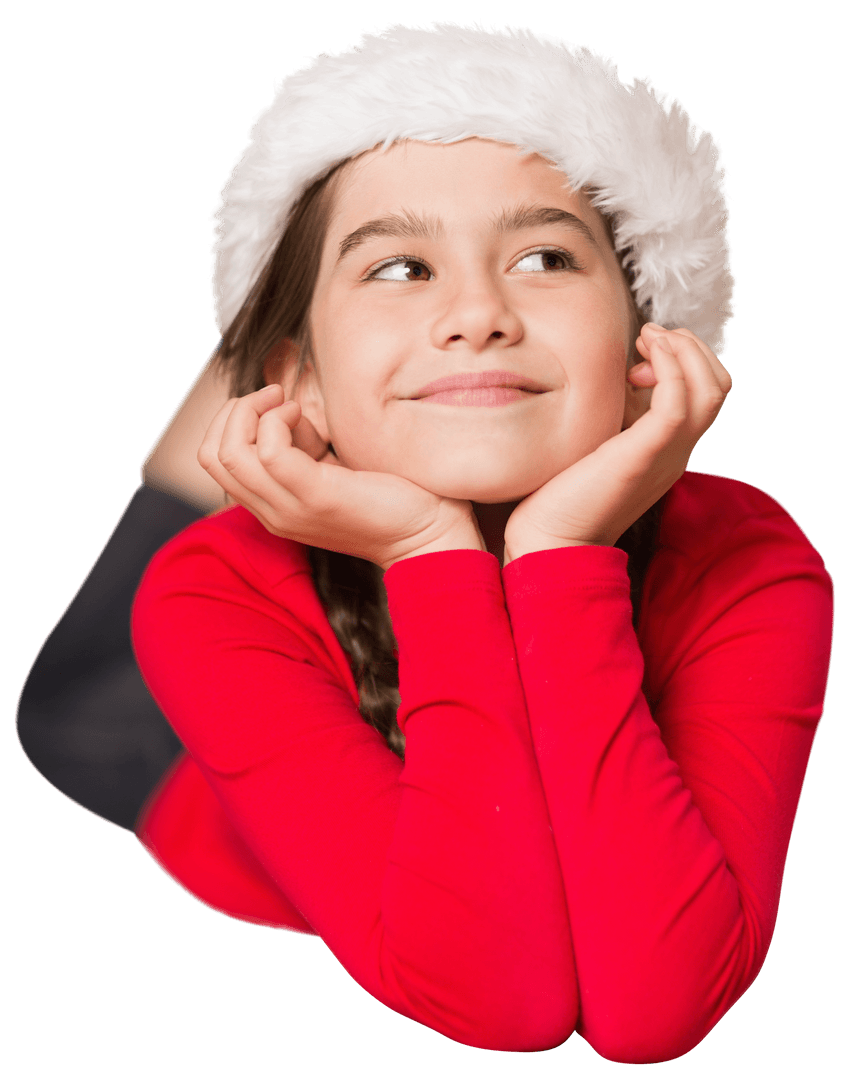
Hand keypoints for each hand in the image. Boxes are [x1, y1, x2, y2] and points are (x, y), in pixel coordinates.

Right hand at [198, 384, 483, 570]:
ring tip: (290, 405)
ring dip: (253, 411)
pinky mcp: (316, 497)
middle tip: (276, 396)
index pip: (213, 460)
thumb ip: (301, 446)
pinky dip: (279, 420)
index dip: (231, 420)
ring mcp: (290, 509)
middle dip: (234, 410)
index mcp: (272, 506)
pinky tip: (306, 417)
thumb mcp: (329, 467)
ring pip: (228, 452)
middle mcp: (272, 512)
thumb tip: (285, 410)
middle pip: (210, 454)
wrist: (429, 534)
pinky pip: (269, 451)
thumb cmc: (389, 495)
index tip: (274, 403)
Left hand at [503, 324, 732, 561]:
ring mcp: (667, 454)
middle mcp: (677, 451)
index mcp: (668, 450)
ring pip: (711, 388)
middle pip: (718, 385)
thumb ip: (617, 413)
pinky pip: (679, 401)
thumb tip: (625, 374)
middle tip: (650, 337)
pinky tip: (640, 357)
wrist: (551, 542)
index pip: (706, 394)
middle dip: (690, 347)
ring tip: (648, 337)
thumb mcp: (599, 442)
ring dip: (684, 349)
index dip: (683, 360)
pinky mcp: (646, 454)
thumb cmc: (561, 495)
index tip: (639, 356)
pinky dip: (669, 367)